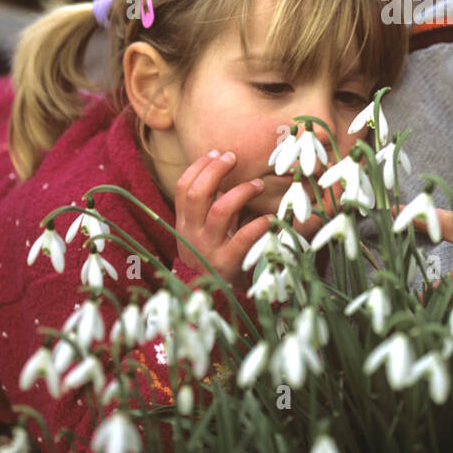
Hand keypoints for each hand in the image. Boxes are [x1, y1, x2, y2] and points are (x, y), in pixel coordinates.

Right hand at [173, 151, 279, 287]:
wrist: (211, 300)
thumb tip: (228, 171)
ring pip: (220, 211)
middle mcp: (191, 234)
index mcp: (184, 224)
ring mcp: (207, 249)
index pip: (183, 187)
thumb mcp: (206, 232)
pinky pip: (242, 239)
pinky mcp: (226, 265)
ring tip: (257, 185)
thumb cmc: (214, 258)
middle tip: (233, 157)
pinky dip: (258, 225)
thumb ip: (213, 206)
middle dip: (215, 171)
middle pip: (197, 194)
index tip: (217, 152)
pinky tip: (269, 219)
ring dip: (241, 192)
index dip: (199, 167)